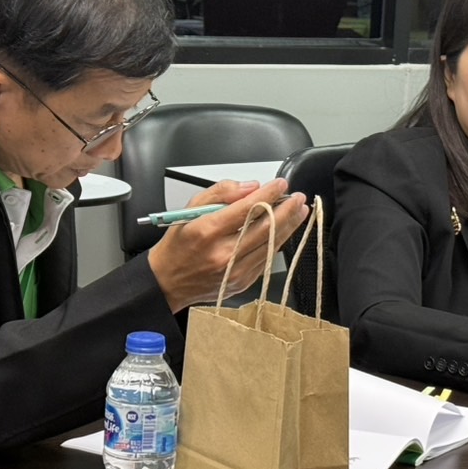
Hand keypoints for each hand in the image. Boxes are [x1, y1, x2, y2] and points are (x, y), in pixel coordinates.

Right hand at [147, 178, 309, 311]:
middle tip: (298, 198)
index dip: (267, 194)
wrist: (167, 281)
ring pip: (270, 245)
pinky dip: (277, 243)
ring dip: (289, 226)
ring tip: (299, 211)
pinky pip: (265, 260)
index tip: (280, 185)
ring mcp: (233, 271)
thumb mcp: (189, 209)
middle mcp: (222, 254)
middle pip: (264, 228)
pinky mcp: (241, 283)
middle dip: (286, 210)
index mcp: (207, 232)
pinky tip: (285, 231)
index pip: (246, 209)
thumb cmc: (178, 245)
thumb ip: (220, 193)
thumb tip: (250, 187)